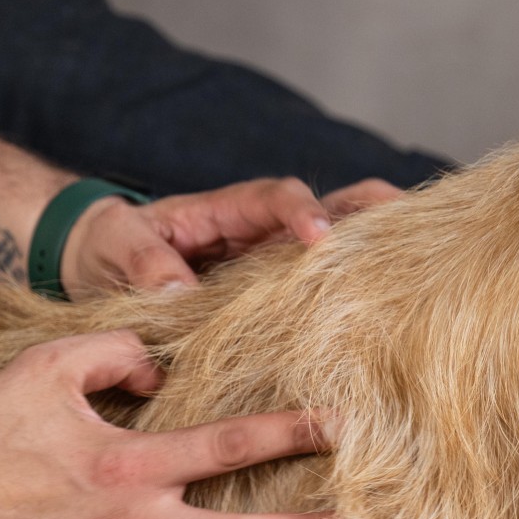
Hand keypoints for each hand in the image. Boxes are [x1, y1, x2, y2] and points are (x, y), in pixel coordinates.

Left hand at [60, 176, 405, 298]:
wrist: (92, 261)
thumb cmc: (106, 245)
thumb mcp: (116, 250)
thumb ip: (147, 266)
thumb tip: (179, 295)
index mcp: (224, 210)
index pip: (274, 199)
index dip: (301, 212)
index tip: (319, 236)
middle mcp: (257, 231)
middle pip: (328, 209)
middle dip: (372, 211)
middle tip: (419, 223)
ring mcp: (268, 261)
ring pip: (334, 248)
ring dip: (374, 251)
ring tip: (425, 268)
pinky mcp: (268, 295)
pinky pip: (314, 292)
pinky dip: (349, 296)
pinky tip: (384, 319)